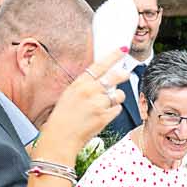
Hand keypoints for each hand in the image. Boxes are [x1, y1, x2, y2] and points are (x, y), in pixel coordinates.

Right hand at [27, 50, 130, 167]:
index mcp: (79, 83)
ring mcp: (98, 104)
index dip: (113, 56)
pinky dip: (113, 111)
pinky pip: (117, 109)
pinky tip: (103, 115)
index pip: (99, 65)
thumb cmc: (63, 117)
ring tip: (105, 104)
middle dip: (122, 75)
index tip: (122, 50)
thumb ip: (86, 85)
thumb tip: (104, 80)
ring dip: (116, 98)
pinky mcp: (104, 116)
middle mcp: (89, 91)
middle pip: (114, 77)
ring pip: (118, 94)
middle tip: (125, 74)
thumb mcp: (70, 94)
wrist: (61, 136)